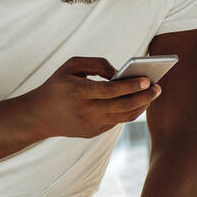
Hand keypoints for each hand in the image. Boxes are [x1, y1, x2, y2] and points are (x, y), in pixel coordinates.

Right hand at [25, 56, 160, 139]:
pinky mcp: (94, 133)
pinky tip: (139, 101)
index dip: (131, 86)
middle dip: (144, 97)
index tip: (148, 79)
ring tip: (152, 94)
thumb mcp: (71, 66)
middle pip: (123, 106)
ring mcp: (91, 125)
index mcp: (79, 92)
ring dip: (142, 106)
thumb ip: (97, 63)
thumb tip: (121, 71)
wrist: (38, 116)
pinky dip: (130, 111)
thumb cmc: (57, 85)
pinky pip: (117, 121)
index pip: (111, 91)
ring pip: (124, 117)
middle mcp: (86, 112)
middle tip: (157, 87)